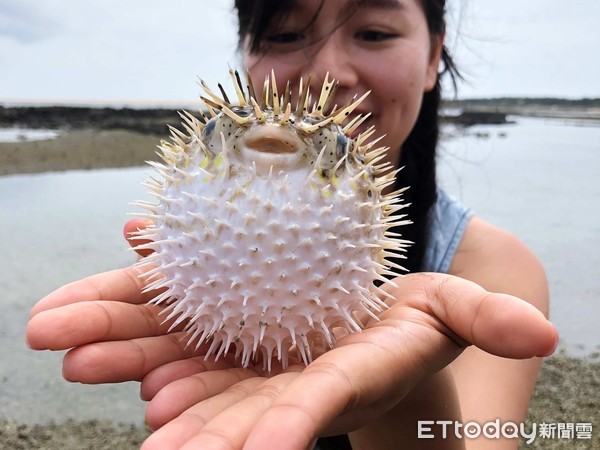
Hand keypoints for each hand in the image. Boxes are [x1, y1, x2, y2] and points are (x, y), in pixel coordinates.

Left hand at [26, 264, 556, 449]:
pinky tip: (108, 341)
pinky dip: (150, 334)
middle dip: (197, 426)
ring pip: (196, 371)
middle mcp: (294, 379)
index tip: (266, 448)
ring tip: (78, 358)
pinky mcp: (235, 334)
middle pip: (240, 407)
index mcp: (347, 375)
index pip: (316, 406)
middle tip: (154, 446)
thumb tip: (544, 335)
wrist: (374, 327)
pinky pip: (189, 336)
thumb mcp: (454, 312)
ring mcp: (258, 360)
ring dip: (142, 366)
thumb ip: (491, 320)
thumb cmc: (417, 323)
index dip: (292, 426)